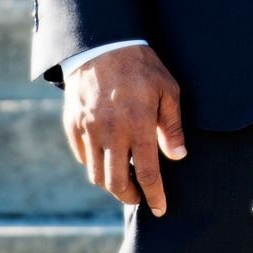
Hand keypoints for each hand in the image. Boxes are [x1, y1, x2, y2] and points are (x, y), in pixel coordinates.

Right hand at [62, 43, 185, 216]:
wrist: (102, 42)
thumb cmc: (141, 65)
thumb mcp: (167, 89)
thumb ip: (172, 126)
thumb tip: (178, 156)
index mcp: (138, 125)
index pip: (148, 173)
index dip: (155, 196)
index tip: (160, 209)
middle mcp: (111, 132)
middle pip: (116, 182)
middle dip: (129, 197)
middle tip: (139, 198)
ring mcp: (89, 129)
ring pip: (95, 173)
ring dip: (110, 183)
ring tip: (123, 180)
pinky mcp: (73, 123)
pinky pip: (81, 155)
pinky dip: (92, 163)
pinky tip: (105, 158)